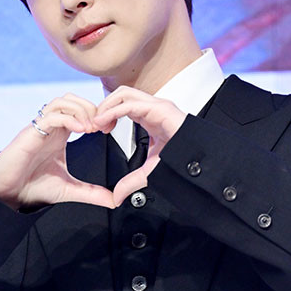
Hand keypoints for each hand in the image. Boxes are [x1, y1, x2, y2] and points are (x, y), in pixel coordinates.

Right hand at [0, 93, 116, 209]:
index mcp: (61, 134)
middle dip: (91, 109)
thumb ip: (91, 193)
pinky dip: (68, 119)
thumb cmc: (33, 186)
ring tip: (91, 128)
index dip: (97, 115)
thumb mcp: (70, 189)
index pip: (80, 110)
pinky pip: (51, 116)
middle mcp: (51, 127)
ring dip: (80, 110)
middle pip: (72, 99)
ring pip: (61, 101)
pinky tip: (80, 131)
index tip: (108, 130)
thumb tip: (113, 201)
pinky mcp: (31, 133)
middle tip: (102, 127)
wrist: (9, 192)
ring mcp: (41, 128)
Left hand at [94, 87, 184, 205]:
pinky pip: (130, 104)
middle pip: (120, 94)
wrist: (197, 160)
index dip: (107, 113)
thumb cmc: (181, 160)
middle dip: (104, 107)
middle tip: (94, 126)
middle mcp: (152, 107)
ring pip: (124, 93)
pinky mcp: (159, 109)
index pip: (122, 104)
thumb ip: (131, 182)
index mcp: (149, 116)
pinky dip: (113, 111)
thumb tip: (117, 197)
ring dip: (106, 106)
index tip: (98, 129)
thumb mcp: (149, 173)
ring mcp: (156, 105)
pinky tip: (104, 123)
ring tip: (97, 123)